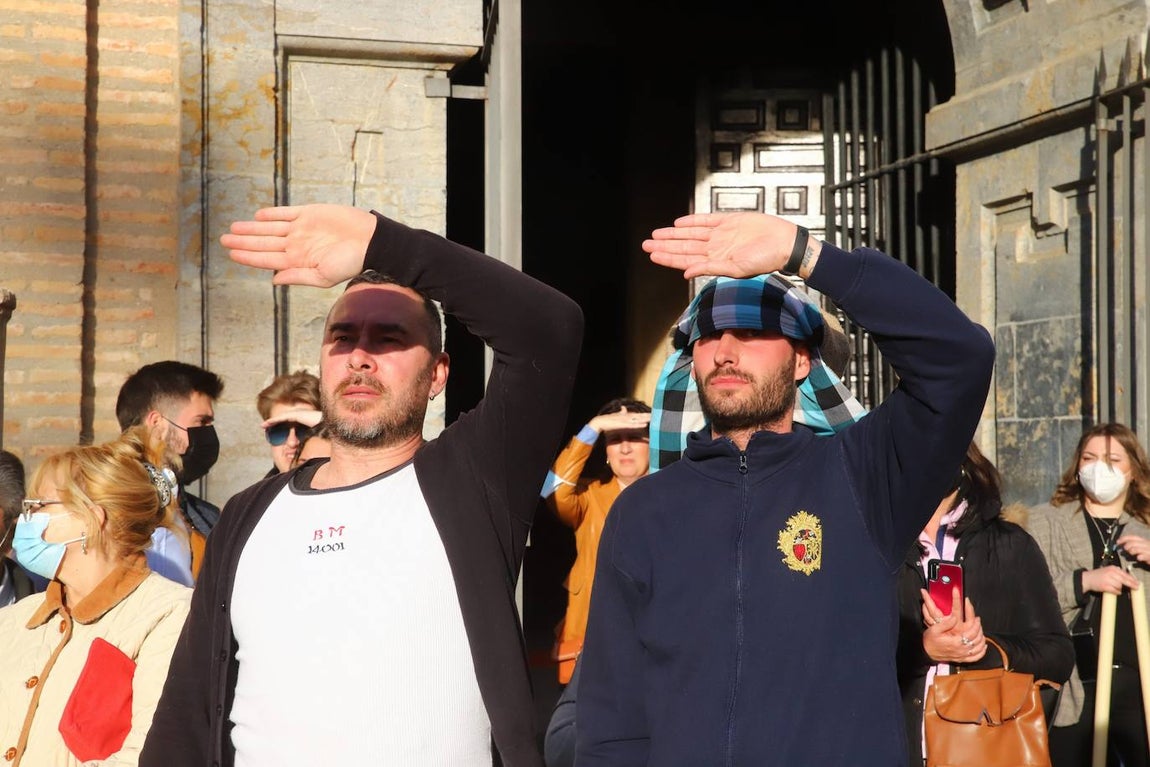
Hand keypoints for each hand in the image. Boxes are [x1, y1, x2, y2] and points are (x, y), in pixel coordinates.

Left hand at [221, 204, 378, 286]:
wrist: (370, 241)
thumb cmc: (351, 262)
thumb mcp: (324, 277)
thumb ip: (298, 277)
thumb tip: (274, 279)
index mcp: (298, 261)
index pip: (266, 259)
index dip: (248, 256)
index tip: (231, 254)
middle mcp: (296, 244)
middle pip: (264, 242)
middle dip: (243, 241)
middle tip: (223, 240)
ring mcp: (302, 228)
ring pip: (270, 227)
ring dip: (251, 228)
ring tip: (233, 227)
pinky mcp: (310, 213)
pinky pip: (286, 213)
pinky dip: (272, 214)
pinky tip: (258, 215)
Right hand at [589, 408, 650, 433]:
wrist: (600, 422)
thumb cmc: (608, 420)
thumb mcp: (616, 416)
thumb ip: (621, 412)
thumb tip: (624, 408)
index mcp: (627, 415)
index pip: (638, 415)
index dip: (646, 414)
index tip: (653, 414)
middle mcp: (627, 417)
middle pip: (640, 416)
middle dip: (648, 415)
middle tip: (658, 415)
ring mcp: (625, 420)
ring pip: (638, 419)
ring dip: (646, 419)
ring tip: (653, 419)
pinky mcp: (623, 424)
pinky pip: (633, 425)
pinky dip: (639, 425)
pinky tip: (645, 425)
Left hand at [642, 212, 819, 279]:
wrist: (784, 244)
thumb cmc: (765, 261)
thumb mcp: (736, 269)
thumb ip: (710, 269)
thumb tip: (685, 273)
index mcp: (715, 261)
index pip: (686, 259)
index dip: (668, 257)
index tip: (652, 255)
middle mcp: (715, 248)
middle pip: (684, 246)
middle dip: (665, 245)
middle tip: (645, 244)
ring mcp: (722, 234)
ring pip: (691, 233)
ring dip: (673, 234)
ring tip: (656, 234)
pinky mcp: (730, 221)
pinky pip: (706, 220)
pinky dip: (692, 221)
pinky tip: (678, 223)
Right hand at [920, 588, 986, 663]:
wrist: (926, 652)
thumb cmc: (930, 640)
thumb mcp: (934, 629)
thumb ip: (946, 624)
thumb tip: (955, 617)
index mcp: (955, 642)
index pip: (972, 633)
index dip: (976, 625)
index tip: (977, 618)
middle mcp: (961, 650)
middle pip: (977, 640)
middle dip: (980, 630)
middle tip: (979, 623)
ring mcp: (962, 656)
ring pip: (979, 649)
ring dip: (982, 640)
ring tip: (981, 632)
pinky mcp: (961, 659)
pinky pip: (976, 658)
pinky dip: (981, 652)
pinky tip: (983, 646)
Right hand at [1082, 564, 1139, 594]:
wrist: (1087, 579)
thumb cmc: (1098, 575)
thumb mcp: (1108, 570)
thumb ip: (1117, 572)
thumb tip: (1129, 578)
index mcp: (1112, 568)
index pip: (1125, 574)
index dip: (1132, 579)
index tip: (1137, 583)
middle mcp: (1110, 573)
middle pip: (1124, 580)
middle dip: (1131, 584)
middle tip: (1136, 587)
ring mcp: (1107, 580)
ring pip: (1120, 586)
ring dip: (1119, 588)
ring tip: (1115, 587)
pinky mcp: (1105, 586)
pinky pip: (1115, 590)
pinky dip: (1116, 592)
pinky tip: (1115, 591)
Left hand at [1117, 533, 1149, 565]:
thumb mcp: (1143, 550)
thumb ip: (1136, 547)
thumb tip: (1124, 546)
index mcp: (1145, 541)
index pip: (1134, 537)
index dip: (1124, 538)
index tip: (1117, 542)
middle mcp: (1148, 544)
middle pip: (1135, 542)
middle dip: (1128, 545)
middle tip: (1125, 549)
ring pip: (1139, 548)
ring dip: (1133, 550)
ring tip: (1131, 553)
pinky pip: (1146, 556)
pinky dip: (1141, 556)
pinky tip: (1139, 558)